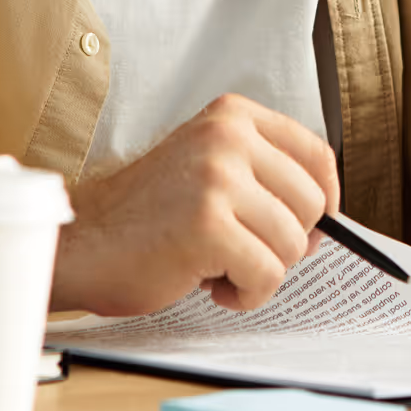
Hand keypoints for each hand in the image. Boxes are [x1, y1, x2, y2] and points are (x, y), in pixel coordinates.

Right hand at [50, 95, 339, 315]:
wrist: (84, 241)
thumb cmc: (148, 214)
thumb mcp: (210, 167)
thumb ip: (263, 177)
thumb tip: (326, 223)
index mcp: (233, 116)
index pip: (317, 154)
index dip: (324, 200)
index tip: (312, 227)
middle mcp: (228, 137)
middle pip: (312, 203)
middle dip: (287, 242)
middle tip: (244, 251)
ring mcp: (218, 178)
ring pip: (292, 244)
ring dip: (261, 271)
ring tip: (218, 266)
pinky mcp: (208, 225)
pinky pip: (266, 275)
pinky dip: (245, 294)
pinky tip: (207, 283)